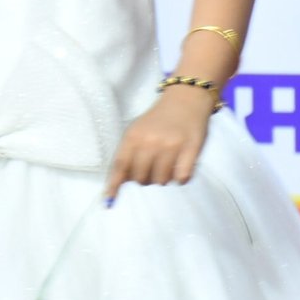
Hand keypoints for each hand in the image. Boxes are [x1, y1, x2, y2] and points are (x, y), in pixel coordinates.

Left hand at [103, 86, 213, 204]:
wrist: (185, 99)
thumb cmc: (158, 119)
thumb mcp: (138, 131)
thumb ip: (128, 154)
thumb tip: (120, 181)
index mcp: (133, 136)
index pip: (120, 165)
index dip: (114, 184)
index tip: (109, 200)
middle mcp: (150, 141)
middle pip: (141, 178)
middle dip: (145, 178)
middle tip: (152, 167)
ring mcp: (171, 146)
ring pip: (162, 180)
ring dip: (164, 177)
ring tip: (167, 163)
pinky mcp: (191, 149)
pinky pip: (181, 178)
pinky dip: (180, 177)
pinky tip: (181, 165)